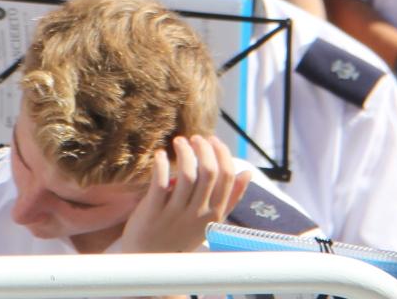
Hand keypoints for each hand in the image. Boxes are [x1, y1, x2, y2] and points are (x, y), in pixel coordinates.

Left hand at [118, 135, 252, 254]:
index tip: (212, 140)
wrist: (149, 257)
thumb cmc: (181, 235)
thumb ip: (230, 198)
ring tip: (179, 142)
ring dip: (185, 151)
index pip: (227, 177)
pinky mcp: (153, 211)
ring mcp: (176, 213)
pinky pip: (160, 181)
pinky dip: (161, 163)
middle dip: (204, 148)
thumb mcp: (210, 221)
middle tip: (195, 138)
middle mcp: (198, 214)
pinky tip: (160, 154)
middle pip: (209, 172)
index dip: (221, 153)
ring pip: (187, 174)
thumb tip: (247, 173)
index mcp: (214, 214)